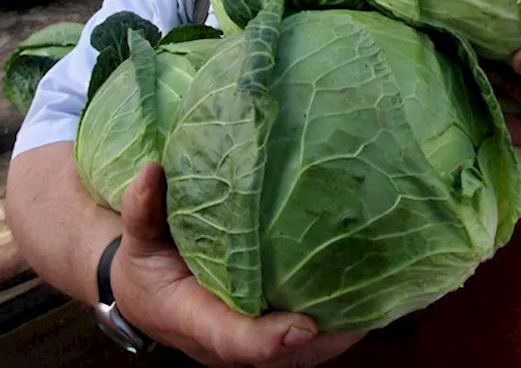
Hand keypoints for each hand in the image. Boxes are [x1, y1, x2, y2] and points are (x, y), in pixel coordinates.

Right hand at [112, 162, 363, 367]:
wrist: (141, 295)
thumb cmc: (145, 266)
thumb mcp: (137, 238)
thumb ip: (143, 209)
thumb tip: (151, 170)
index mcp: (192, 317)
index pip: (231, 338)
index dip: (266, 339)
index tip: (301, 327)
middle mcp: (225, 340)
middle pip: (282, 356)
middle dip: (324, 339)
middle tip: (369, 309)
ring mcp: (247, 342)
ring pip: (301, 354)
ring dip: (339, 332)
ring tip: (383, 301)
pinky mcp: (264, 332)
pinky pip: (304, 342)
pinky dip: (336, 324)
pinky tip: (369, 295)